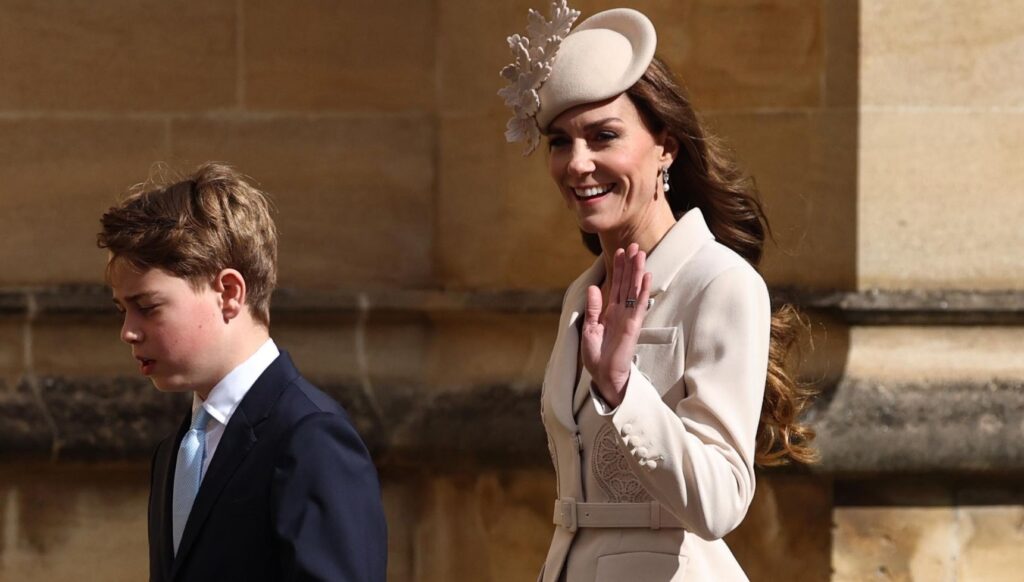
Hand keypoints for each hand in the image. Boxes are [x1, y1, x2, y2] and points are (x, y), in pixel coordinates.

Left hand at [581, 243, 651, 407]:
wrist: (603, 375)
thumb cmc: (597, 356)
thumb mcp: (589, 329)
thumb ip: (592, 309)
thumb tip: (593, 287)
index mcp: (610, 312)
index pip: (616, 285)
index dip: (619, 268)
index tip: (621, 251)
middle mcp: (621, 312)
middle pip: (627, 283)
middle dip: (630, 264)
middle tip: (635, 245)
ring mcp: (628, 318)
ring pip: (634, 290)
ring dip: (638, 272)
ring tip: (641, 254)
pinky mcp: (633, 326)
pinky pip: (638, 305)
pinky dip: (642, 291)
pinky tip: (646, 277)